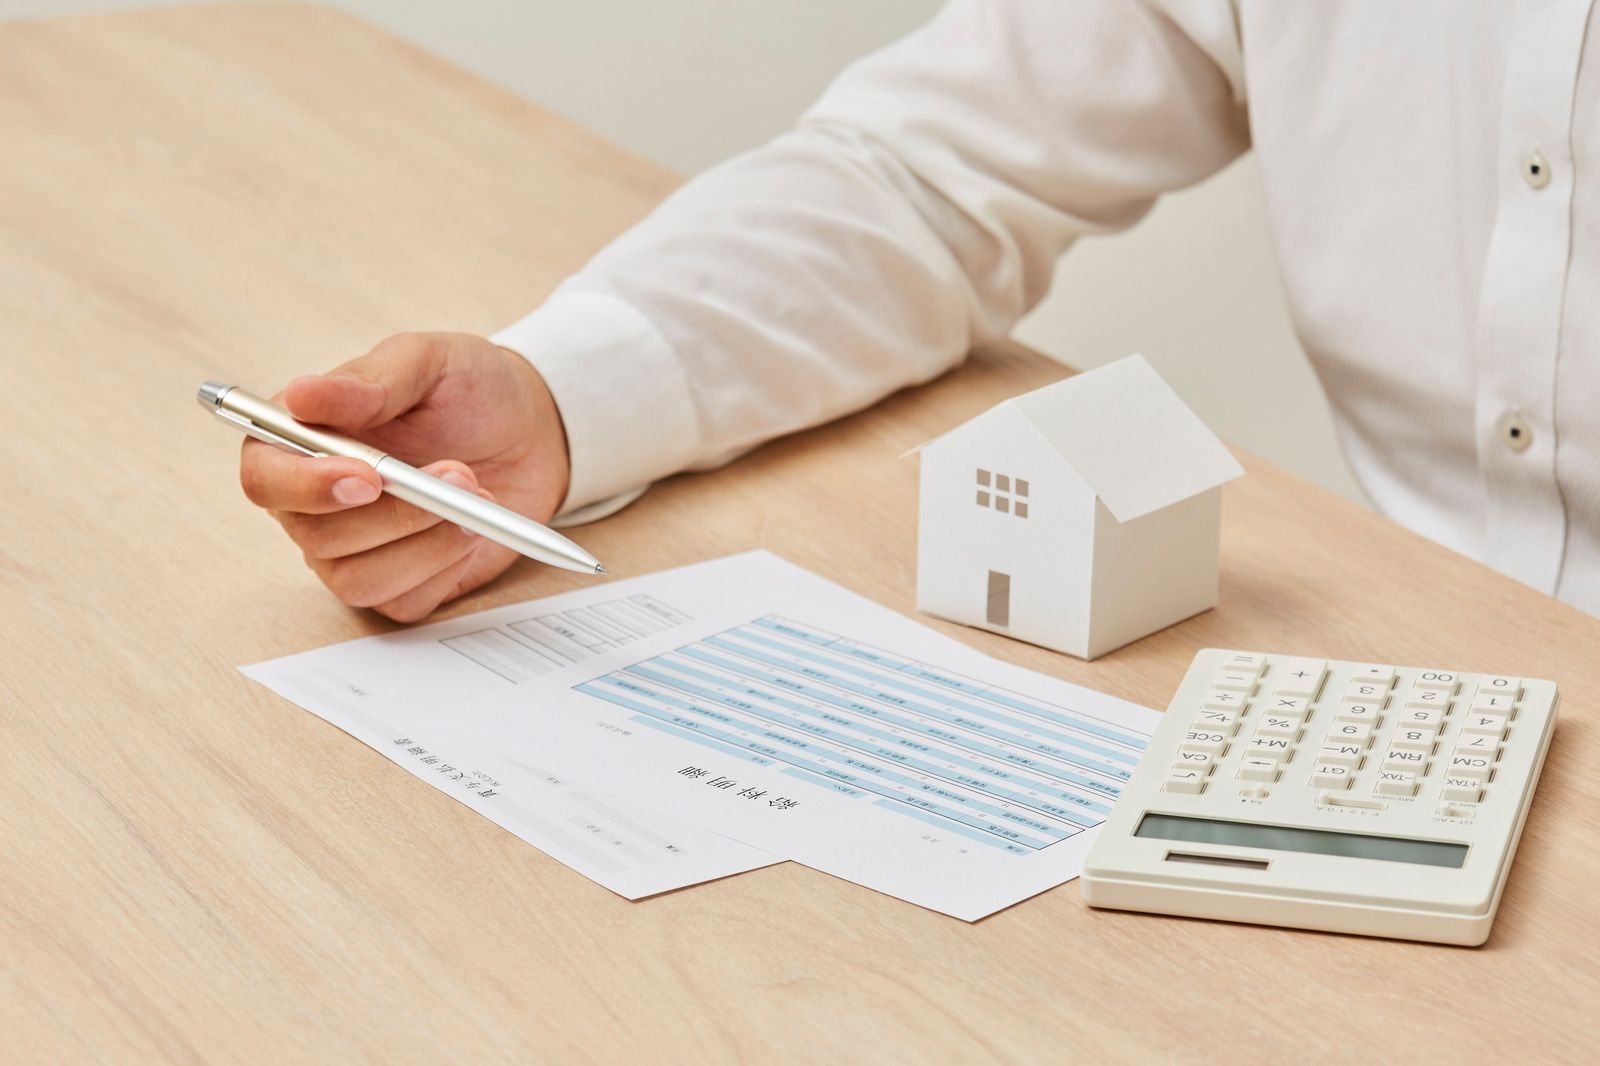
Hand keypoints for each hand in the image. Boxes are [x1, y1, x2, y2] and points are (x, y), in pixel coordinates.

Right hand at [239, 332, 569, 620]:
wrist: (530, 430)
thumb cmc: (469, 390)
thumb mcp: (428, 362)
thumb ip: (370, 381)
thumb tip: (301, 395)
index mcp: (303, 441)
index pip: (265, 478)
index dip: (305, 487)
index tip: (368, 478)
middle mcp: (316, 504)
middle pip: (316, 538)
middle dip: (395, 513)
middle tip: (458, 472)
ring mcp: (355, 550)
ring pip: (357, 580)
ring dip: (426, 543)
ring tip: (477, 498)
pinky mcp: (400, 583)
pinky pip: (405, 601)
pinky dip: (447, 568)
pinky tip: (473, 530)